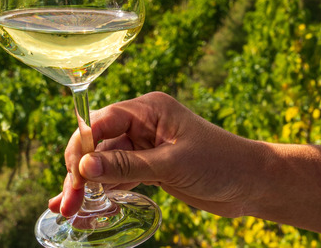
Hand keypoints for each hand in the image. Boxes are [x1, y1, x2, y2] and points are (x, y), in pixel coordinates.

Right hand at [48, 92, 266, 218]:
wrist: (254, 184)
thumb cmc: (220, 163)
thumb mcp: (171, 164)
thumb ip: (126, 166)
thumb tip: (84, 167)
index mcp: (147, 110)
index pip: (101, 122)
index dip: (82, 146)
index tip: (73, 174)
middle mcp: (141, 124)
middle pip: (96, 144)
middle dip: (79, 170)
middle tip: (67, 201)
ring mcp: (143, 146)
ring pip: (103, 163)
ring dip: (85, 184)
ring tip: (66, 209)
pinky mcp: (148, 167)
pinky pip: (117, 176)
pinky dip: (101, 190)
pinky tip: (82, 206)